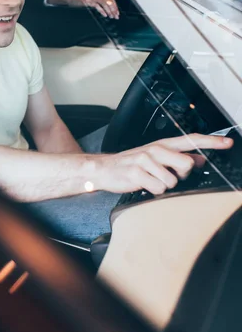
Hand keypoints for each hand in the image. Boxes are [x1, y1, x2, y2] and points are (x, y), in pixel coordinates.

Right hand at [48, 0, 119, 18]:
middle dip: (114, 9)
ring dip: (109, 11)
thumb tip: (109, 8)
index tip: (117, 12)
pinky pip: (98, 6)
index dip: (115, 6)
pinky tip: (105, 15)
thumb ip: (100, 1)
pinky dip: (102, 11)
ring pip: (105, 3)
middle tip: (116, 16)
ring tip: (111, 16)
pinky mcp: (88, 0)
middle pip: (109, 1)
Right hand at [97, 133, 232, 195]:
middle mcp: (156, 149)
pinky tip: (144, 185)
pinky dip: (153, 191)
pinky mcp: (137, 172)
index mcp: (163, 145)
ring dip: (164, 186)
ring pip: (172, 181)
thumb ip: (178, 158)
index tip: (228, 143)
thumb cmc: (132, 165)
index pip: (192, 140)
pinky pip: (158, 189)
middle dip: (181, 175)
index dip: (212, 142)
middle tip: (165, 175)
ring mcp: (146, 160)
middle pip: (186, 164)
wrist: (104, 169)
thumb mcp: (156, 158)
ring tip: (151, 181)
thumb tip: (200, 159)